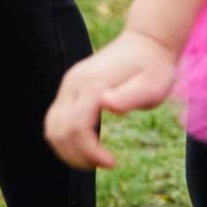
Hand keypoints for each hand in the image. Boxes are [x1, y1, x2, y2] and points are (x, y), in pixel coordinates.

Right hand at [44, 29, 180, 169]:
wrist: (147, 42)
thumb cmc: (154, 68)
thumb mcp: (152, 86)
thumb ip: (129, 97)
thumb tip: (105, 104)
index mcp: (92, 85)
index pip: (76, 128)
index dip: (90, 153)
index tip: (112, 163)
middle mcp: (74, 83)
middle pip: (59, 131)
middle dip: (77, 156)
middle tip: (103, 164)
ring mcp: (69, 84)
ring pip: (52, 127)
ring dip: (68, 150)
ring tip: (93, 160)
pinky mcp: (70, 87)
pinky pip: (56, 119)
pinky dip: (66, 138)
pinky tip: (87, 146)